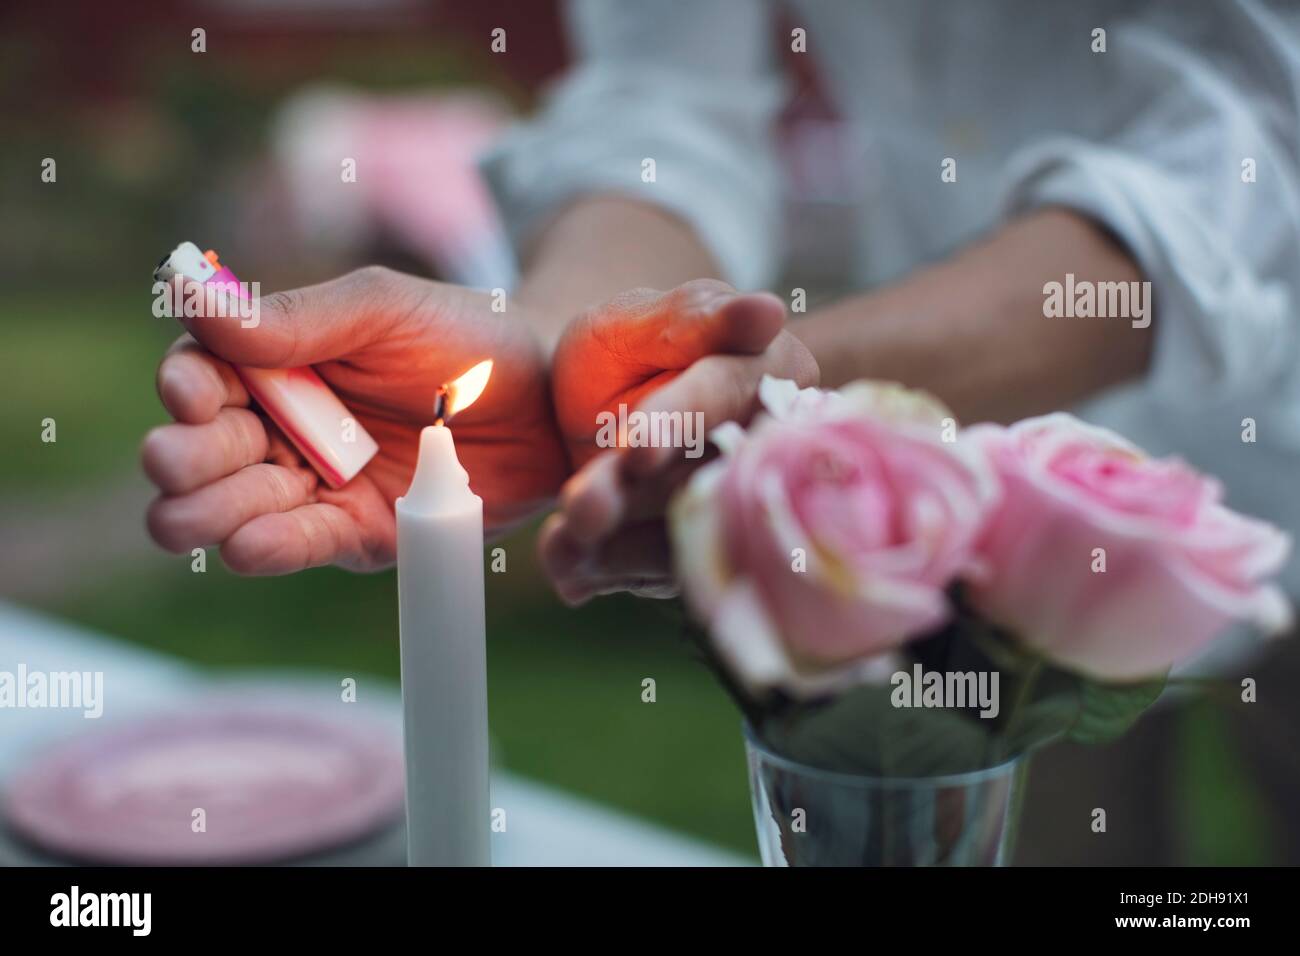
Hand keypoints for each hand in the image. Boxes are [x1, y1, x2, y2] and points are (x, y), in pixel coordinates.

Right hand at [143, 266, 567, 573]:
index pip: (205, 376)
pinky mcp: (361, 533)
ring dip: (209, 512)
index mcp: (278, 363)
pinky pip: (306, 543)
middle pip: (209, 449)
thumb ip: (296, 316)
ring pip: (240, 506)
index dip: (187, 388)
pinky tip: (248, 545)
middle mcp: (285, 429)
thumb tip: (186, 290)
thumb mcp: (383, 309)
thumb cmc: (468, 338)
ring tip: (187, 518)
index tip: (190, 394)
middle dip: (184, 459)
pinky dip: (272, 546)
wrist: (553, 400)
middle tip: (173, 462)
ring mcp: (320, 486)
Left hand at [541, 279, 818, 603]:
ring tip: (559, 548)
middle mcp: (769, 445)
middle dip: (640, 500)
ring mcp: (738, 504)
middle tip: (581, 510)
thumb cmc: (620, 347)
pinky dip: (608, 571)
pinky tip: (567, 569)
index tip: (634, 447)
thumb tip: (769, 311)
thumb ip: (695, 316)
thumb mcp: (638, 320)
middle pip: (710, 480)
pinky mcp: (701, 549)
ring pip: (687, 537)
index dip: (682, 419)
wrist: (583, 404)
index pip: (728, 393)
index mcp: (773, 370)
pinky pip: (660, 572)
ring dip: (619, 550)